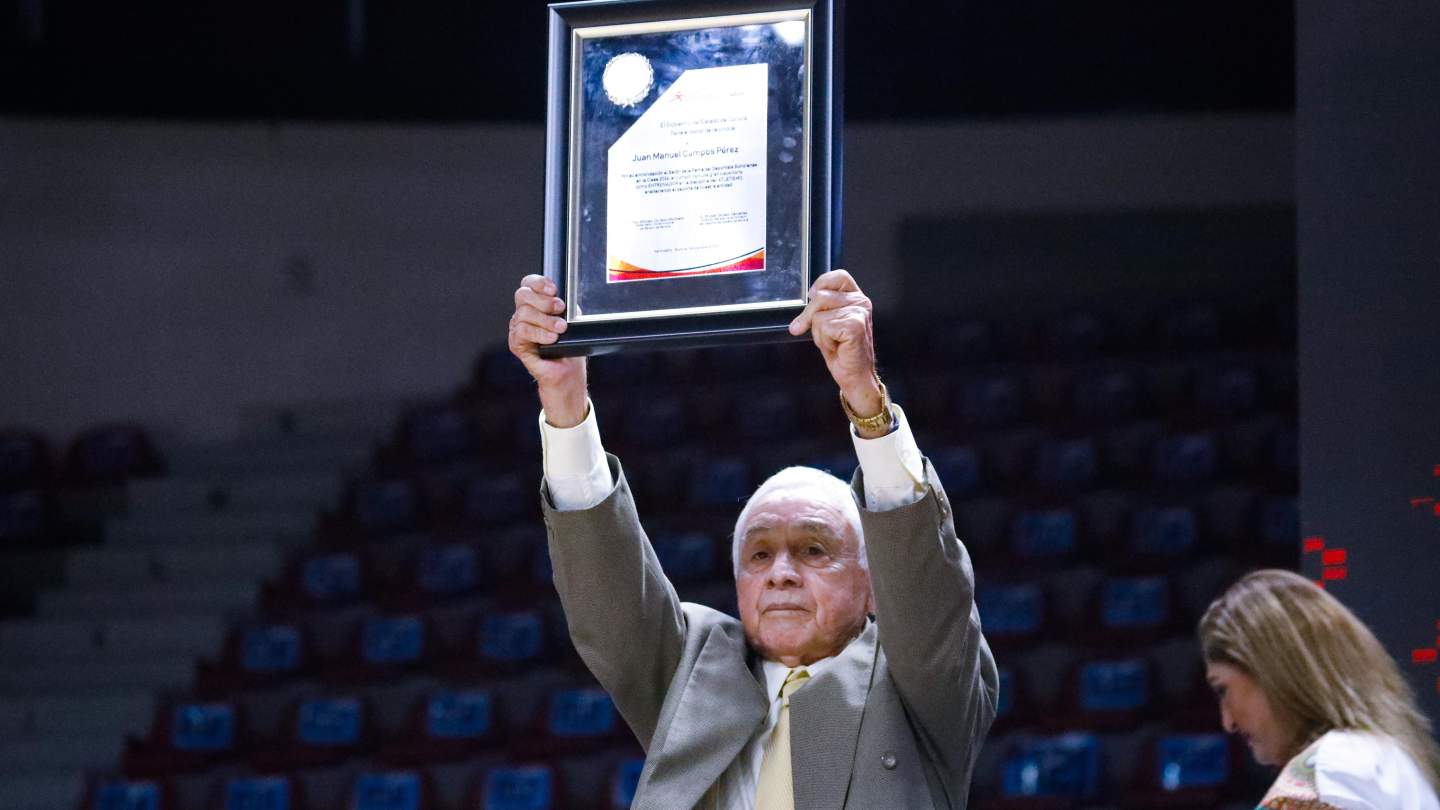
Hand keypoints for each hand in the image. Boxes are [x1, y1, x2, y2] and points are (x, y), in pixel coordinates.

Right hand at [507, 274, 587, 426]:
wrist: (568, 373)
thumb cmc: (570, 348)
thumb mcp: (572, 321)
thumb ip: (566, 306)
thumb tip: (567, 297)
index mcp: (536, 305)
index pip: (528, 284)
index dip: (539, 282)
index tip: (554, 289)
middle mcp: (524, 314)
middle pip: (522, 294)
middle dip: (543, 300)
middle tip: (559, 309)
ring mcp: (518, 329)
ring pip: (523, 314)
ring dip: (545, 320)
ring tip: (560, 329)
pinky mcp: (517, 344)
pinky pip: (522, 332)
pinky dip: (539, 334)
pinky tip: (551, 338)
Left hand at [788, 269, 884, 426]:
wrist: (854, 375)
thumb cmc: (843, 351)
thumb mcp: (827, 324)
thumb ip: (817, 311)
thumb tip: (798, 318)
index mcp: (856, 298)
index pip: (838, 276)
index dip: (821, 284)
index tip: (812, 297)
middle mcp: (861, 302)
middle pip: (820, 296)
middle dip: (811, 317)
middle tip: (822, 334)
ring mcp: (859, 312)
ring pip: (819, 314)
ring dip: (820, 333)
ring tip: (834, 341)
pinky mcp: (855, 325)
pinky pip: (823, 326)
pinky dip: (825, 340)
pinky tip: (838, 346)